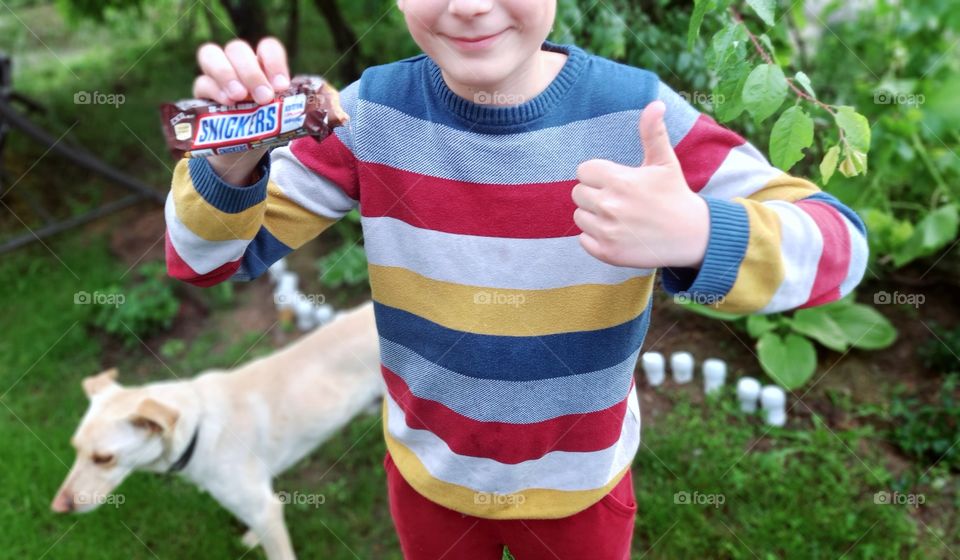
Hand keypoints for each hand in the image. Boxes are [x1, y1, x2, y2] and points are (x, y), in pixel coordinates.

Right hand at [191, 37, 290, 182]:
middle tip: (263, 97)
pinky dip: (214, 90)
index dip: (274, 62)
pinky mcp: (201, 92)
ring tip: (239, 97)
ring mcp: (216, 75)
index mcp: (262, 65)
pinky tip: (227, 103)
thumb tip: (308, 113)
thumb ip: (287, 109)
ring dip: (226, 73)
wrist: (243, 149)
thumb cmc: (265, 125)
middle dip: (251, 72)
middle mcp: (238, 64)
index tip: (282, 86)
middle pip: (237, 48)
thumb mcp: (279, 117)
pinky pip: (201, 82)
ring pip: (210, 54)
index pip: (267, 48)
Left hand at [571, 100, 709, 268]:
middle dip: (594, 194)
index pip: (583, 171)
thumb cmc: (675, 195)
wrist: (692, 236)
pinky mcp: (607, 253)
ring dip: (594, 216)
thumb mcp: (665, 162)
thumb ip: (653, 132)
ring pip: (579, 217)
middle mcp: (610, 206)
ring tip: (619, 217)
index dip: (598, 175)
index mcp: (619, 180)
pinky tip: (617, 234)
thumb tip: (655, 103)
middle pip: (577, 194)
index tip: (616, 181)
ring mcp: (607, 231)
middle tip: (619, 200)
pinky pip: (583, 240)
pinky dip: (595, 238)